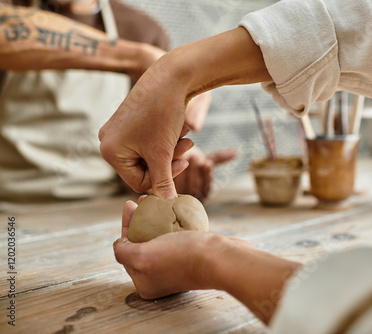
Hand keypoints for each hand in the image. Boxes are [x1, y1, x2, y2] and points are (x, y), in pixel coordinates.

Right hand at [100, 27, 270, 198]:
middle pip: (144, 169)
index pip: (139, 182)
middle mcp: (109, 141)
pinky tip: (179, 127)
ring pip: (150, 155)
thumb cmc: (163, 113)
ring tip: (185, 136)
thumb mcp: (163, 153)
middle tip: (187, 149)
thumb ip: (163, 182)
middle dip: (169, 160)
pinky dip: (166, 138)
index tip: (183, 163)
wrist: (171, 76)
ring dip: (171, 149)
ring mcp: (119, 131)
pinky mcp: (131, 122)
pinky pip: (150, 141)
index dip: (164, 177)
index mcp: (109, 151)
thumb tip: (166, 205)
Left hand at [114, 197, 253, 298]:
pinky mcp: (191, 258)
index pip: (126, 250)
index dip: (126, 225)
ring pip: (158, 238)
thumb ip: (124, 252)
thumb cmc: (182, 258)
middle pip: (141, 243)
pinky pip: (175, 237)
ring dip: (154, 218)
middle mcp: (158, 278)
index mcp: (144, 283)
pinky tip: (172, 209)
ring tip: (156, 200)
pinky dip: (171, 223)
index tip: (129, 205)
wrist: (221, 259)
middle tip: (142, 199)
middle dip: (139, 220)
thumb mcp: (143, 257)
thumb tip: (118, 245)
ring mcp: (175, 268)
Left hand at [174, 147, 236, 201]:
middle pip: (194, 187)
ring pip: (181, 186)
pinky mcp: (164, 196)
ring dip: (182, 171)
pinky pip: (168, 186)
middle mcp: (190, 199)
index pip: (206, 186)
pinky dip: (170, 173)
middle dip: (194, 171)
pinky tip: (170, 162)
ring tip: (183, 155)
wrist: (170, 164)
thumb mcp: (203, 161)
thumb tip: (235, 152)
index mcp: (202, 193)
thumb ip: (218, 158)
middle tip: (194, 157)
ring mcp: (176, 200)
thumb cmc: (189, 163)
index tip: (207, 162)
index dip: (207, 174)